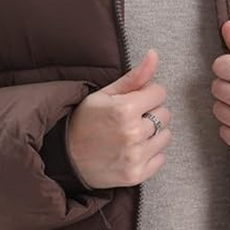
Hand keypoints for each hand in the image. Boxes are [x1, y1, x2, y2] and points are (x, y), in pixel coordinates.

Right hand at [68, 48, 172, 188]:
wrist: (65, 158)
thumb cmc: (84, 121)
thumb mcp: (104, 95)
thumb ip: (134, 77)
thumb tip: (154, 55)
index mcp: (124, 109)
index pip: (160, 93)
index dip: (147, 94)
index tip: (135, 100)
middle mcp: (132, 133)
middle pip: (165, 114)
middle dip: (151, 112)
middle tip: (131, 118)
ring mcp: (135, 156)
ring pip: (165, 136)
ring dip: (153, 133)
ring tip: (132, 134)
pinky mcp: (136, 175)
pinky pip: (161, 158)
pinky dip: (151, 153)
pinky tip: (132, 150)